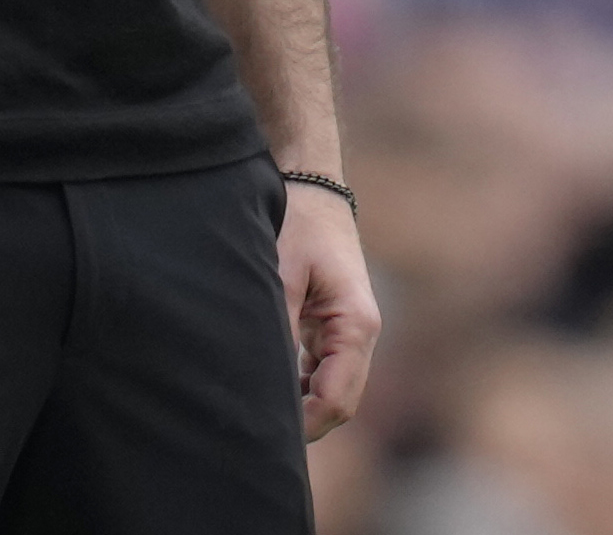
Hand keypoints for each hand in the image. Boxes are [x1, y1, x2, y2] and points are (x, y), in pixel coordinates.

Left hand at [278, 181, 379, 440]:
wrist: (310, 184)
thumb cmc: (298, 221)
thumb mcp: (281, 273)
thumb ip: (278, 328)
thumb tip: (263, 381)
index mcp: (357, 325)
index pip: (336, 400)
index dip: (302, 424)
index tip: (262, 428)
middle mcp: (361, 335)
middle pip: (337, 404)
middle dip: (302, 423)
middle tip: (251, 428)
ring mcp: (350, 333)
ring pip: (331, 392)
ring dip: (300, 406)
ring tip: (253, 410)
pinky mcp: (334, 328)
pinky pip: (322, 374)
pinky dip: (298, 387)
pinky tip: (266, 383)